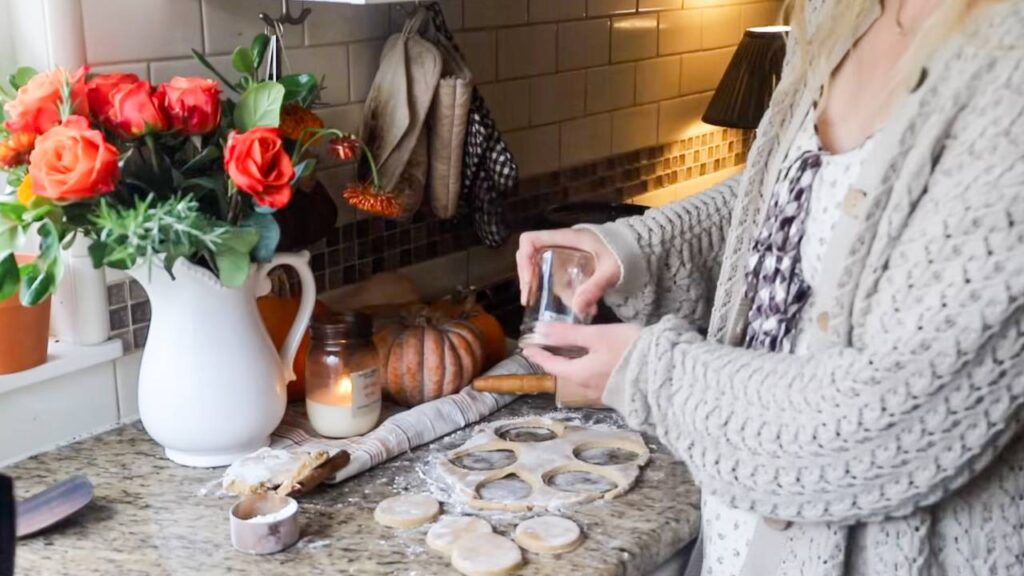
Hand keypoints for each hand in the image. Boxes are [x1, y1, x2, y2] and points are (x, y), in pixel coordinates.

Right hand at [516, 228, 618, 317]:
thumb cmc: (625, 253)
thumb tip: (578, 309)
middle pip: (531, 256)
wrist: (639, 249)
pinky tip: (580, 307)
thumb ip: (595, 287)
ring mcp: (565, 254)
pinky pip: (559, 279)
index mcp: (566, 238)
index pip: (530, 240)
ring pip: (544, 271)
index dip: (523, 260)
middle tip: (530, 300)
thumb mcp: (611, 270)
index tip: (528, 282)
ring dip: (550, 291)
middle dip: (529, 279)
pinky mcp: (572, 265)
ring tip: (566, 308)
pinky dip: (565, 294)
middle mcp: (561, 244)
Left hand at [522, 322, 642, 407]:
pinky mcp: (618, 393)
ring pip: (581, 377)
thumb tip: (539, 331)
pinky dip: (588, 368)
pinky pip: (596, 380)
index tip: (527, 348)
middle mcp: (587, 388)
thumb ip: (567, 334)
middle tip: (548, 347)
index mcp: (579, 374)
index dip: (539, 355)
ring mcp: (603, 393)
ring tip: (569, 351)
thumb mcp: (596, 336)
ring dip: (572, 364)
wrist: (664, 371)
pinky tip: (594, 360)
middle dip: (556, 360)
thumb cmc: (628, 349)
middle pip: (566, 372)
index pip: (551, 365)